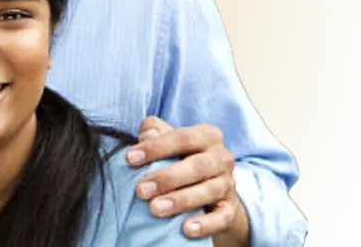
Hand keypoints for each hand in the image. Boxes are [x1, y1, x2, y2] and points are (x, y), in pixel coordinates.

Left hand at [126, 116, 249, 244]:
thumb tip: (146, 135)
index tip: (129, 159)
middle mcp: (222, 158)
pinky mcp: (230, 209)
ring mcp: (228, 184)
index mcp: (207, 135)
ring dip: (180, 201)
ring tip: (154, 209)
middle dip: (166, 178)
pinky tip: (185, 229)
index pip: (182, 137)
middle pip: (197, 166)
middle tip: (140, 190)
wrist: (212, 185)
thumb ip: (155, 130)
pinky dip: (205, 224)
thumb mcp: (170, 139)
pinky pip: (222, 217)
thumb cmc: (182, 156)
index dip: (155, 147)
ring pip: (208, 191)